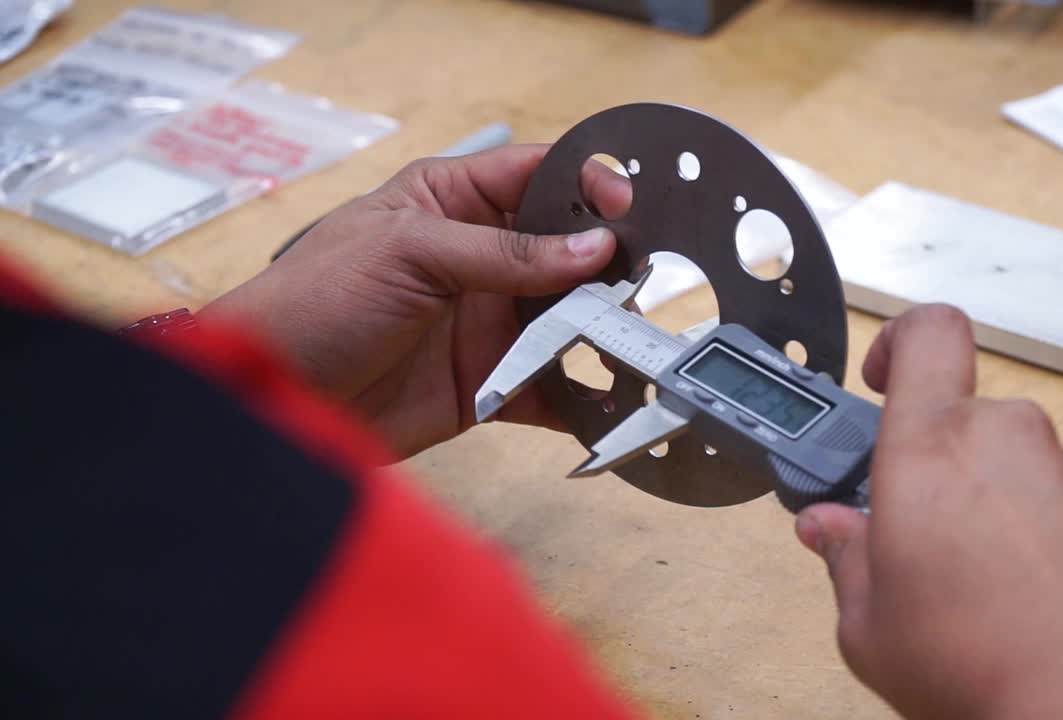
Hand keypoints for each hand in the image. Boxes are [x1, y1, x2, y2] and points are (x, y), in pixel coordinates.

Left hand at [201, 145, 631, 456]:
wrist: (276, 398)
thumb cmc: (317, 300)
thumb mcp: (409, 253)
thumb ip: (504, 252)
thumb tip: (592, 249)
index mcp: (454, 202)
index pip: (537, 175)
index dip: (587, 183)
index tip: (628, 207)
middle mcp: (481, 259)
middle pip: (567, 250)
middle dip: (607, 264)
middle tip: (638, 281)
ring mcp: (489, 323)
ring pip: (568, 319)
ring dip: (601, 330)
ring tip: (631, 341)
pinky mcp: (491, 384)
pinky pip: (551, 387)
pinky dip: (581, 395)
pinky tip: (609, 399)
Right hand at [794, 305, 1062, 718]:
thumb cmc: (984, 670)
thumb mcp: (869, 624)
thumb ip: (845, 558)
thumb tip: (830, 532)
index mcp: (931, 447)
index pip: (926, 332)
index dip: (898, 341)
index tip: (883, 377)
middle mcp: (1007, 440)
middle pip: (962, 413)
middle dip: (932, 460)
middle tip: (912, 527)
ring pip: (1011, 458)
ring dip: (986, 498)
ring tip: (970, 578)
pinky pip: (1057, 495)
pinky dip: (1034, 528)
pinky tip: (1021, 592)